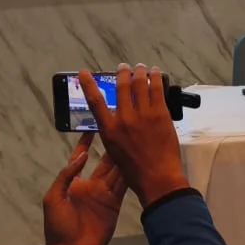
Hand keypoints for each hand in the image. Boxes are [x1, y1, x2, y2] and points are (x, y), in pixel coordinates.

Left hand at [39, 133, 128, 244]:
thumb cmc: (58, 226)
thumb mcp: (53, 198)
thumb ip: (66, 175)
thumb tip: (82, 156)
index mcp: (74, 183)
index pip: (80, 157)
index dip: (85, 142)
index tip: (92, 127)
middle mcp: (91, 185)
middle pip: (103, 161)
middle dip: (111, 146)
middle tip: (121, 129)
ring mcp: (104, 194)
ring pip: (116, 170)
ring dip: (123, 156)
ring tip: (133, 139)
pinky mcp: (115, 203)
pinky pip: (123, 185)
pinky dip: (129, 173)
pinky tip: (137, 159)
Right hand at [81, 65, 189, 207]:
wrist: (157, 177)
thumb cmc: (135, 169)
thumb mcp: (115, 150)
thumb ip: (114, 130)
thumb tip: (116, 115)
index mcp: (109, 130)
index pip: (95, 102)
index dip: (88, 85)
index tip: (83, 73)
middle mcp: (124, 119)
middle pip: (122, 87)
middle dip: (123, 73)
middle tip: (124, 67)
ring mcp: (143, 115)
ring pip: (140, 84)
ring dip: (139, 72)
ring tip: (140, 67)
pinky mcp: (160, 114)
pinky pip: (157, 89)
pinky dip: (156, 78)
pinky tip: (156, 73)